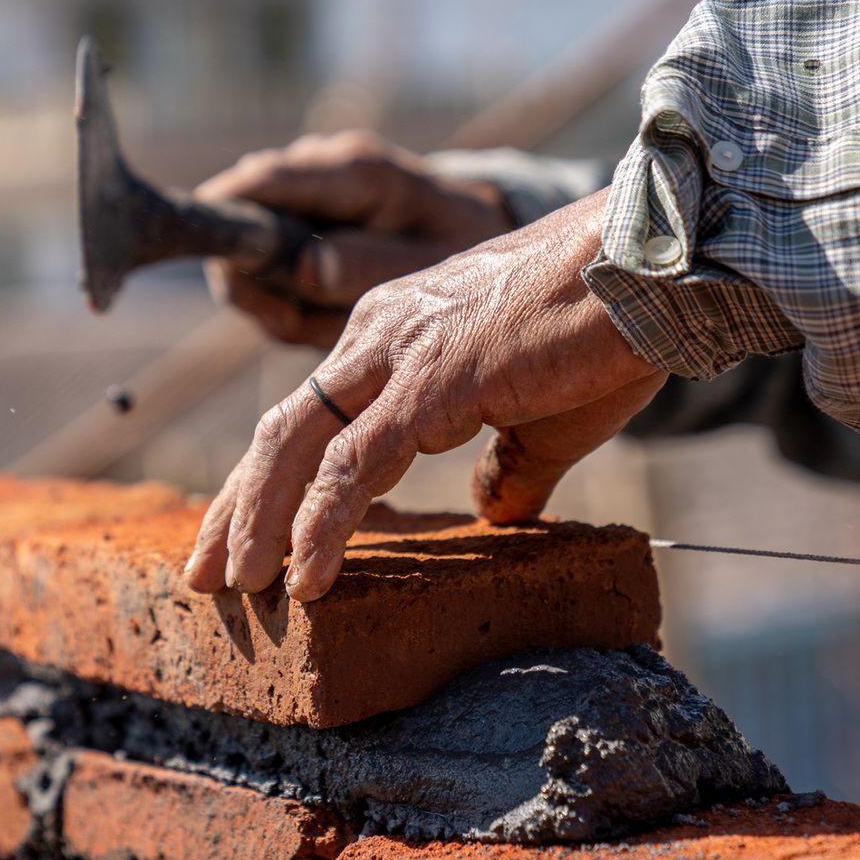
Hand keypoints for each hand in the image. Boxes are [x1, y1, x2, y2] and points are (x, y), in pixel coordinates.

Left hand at [182, 188, 666, 600]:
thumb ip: (506, 463)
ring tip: (238, 588)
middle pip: (279, 432)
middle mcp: (379, 336)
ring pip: (295, 446)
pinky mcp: (432, 381)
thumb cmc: (610, 332)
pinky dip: (320, 525)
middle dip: (234, 509)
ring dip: (258, 523)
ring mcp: (399, 354)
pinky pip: (353, 465)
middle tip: (206, 577)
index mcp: (397, 336)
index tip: (243, 545)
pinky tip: (306, 577)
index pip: (309, 420)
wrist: (654, 271)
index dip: (267, 486)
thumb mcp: (545, 416)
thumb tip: (495, 512)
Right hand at [197, 130, 513, 347]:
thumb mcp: (430, 261)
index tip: (235, 282)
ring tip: (339, 316)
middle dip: (266, 288)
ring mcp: (303, 191)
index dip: (227, 225)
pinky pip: (268, 275)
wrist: (477, 231)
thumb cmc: (461, 245)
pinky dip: (296, 303)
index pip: (259, 180)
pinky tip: (337, 307)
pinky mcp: (295, 219)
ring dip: (285, 302)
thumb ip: (370, 265)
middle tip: (313, 324)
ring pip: (249, 260)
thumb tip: (306, 266)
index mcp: (352, 170)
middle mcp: (317, 168)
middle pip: (242, 225)